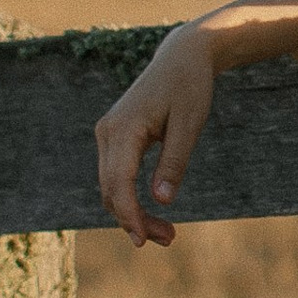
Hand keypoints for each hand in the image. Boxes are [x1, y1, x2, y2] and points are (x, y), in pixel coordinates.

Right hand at [94, 25, 218, 247]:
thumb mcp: (189, 124)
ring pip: (111, 187)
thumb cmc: (189, 87)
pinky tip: (152, 213)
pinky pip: (116, 176)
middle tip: (169, 239)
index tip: (144, 240)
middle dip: (135, 220)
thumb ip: (175, 161)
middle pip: (111, 190)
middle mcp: (108, 132)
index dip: (130, 214)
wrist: (182, 57)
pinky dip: (130, 198)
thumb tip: (162, 200)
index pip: (118, 182)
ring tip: (167, 233)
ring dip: (132, 212)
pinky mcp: (114, 138)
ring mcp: (108, 134)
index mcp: (124, 128)